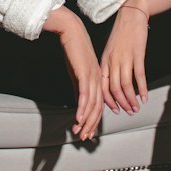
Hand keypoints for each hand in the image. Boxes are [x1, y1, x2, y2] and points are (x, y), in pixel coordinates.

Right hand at [44, 7, 103, 141]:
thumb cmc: (74, 51)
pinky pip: (85, 94)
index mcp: (98, 80)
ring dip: (87, 120)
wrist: (72, 32)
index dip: (94, 120)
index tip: (88, 133)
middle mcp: (98, 81)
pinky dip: (82, 108)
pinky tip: (79, 118)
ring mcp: (93, 77)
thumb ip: (79, 87)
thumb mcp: (77, 72)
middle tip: (85, 138)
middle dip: (91, 125)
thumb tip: (78, 101)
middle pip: (97, 108)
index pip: (99, 105)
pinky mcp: (85, 73)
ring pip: (93, 104)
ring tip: (80, 132)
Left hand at [100, 6, 148, 115]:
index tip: (115, 109)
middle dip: (121, 103)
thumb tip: (110, 81)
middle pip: (114, 89)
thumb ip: (109, 65)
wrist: (130, 14)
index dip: (108, 101)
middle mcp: (113, 61)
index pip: (102, 86)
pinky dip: (142, 88)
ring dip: (131, 99)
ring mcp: (125, 58)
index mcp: (104, 61)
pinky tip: (145, 96)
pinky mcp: (137, 54)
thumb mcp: (110, 49)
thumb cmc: (121, 32)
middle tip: (128, 112)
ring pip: (126, 85)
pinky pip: (139, 76)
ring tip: (136, 107)